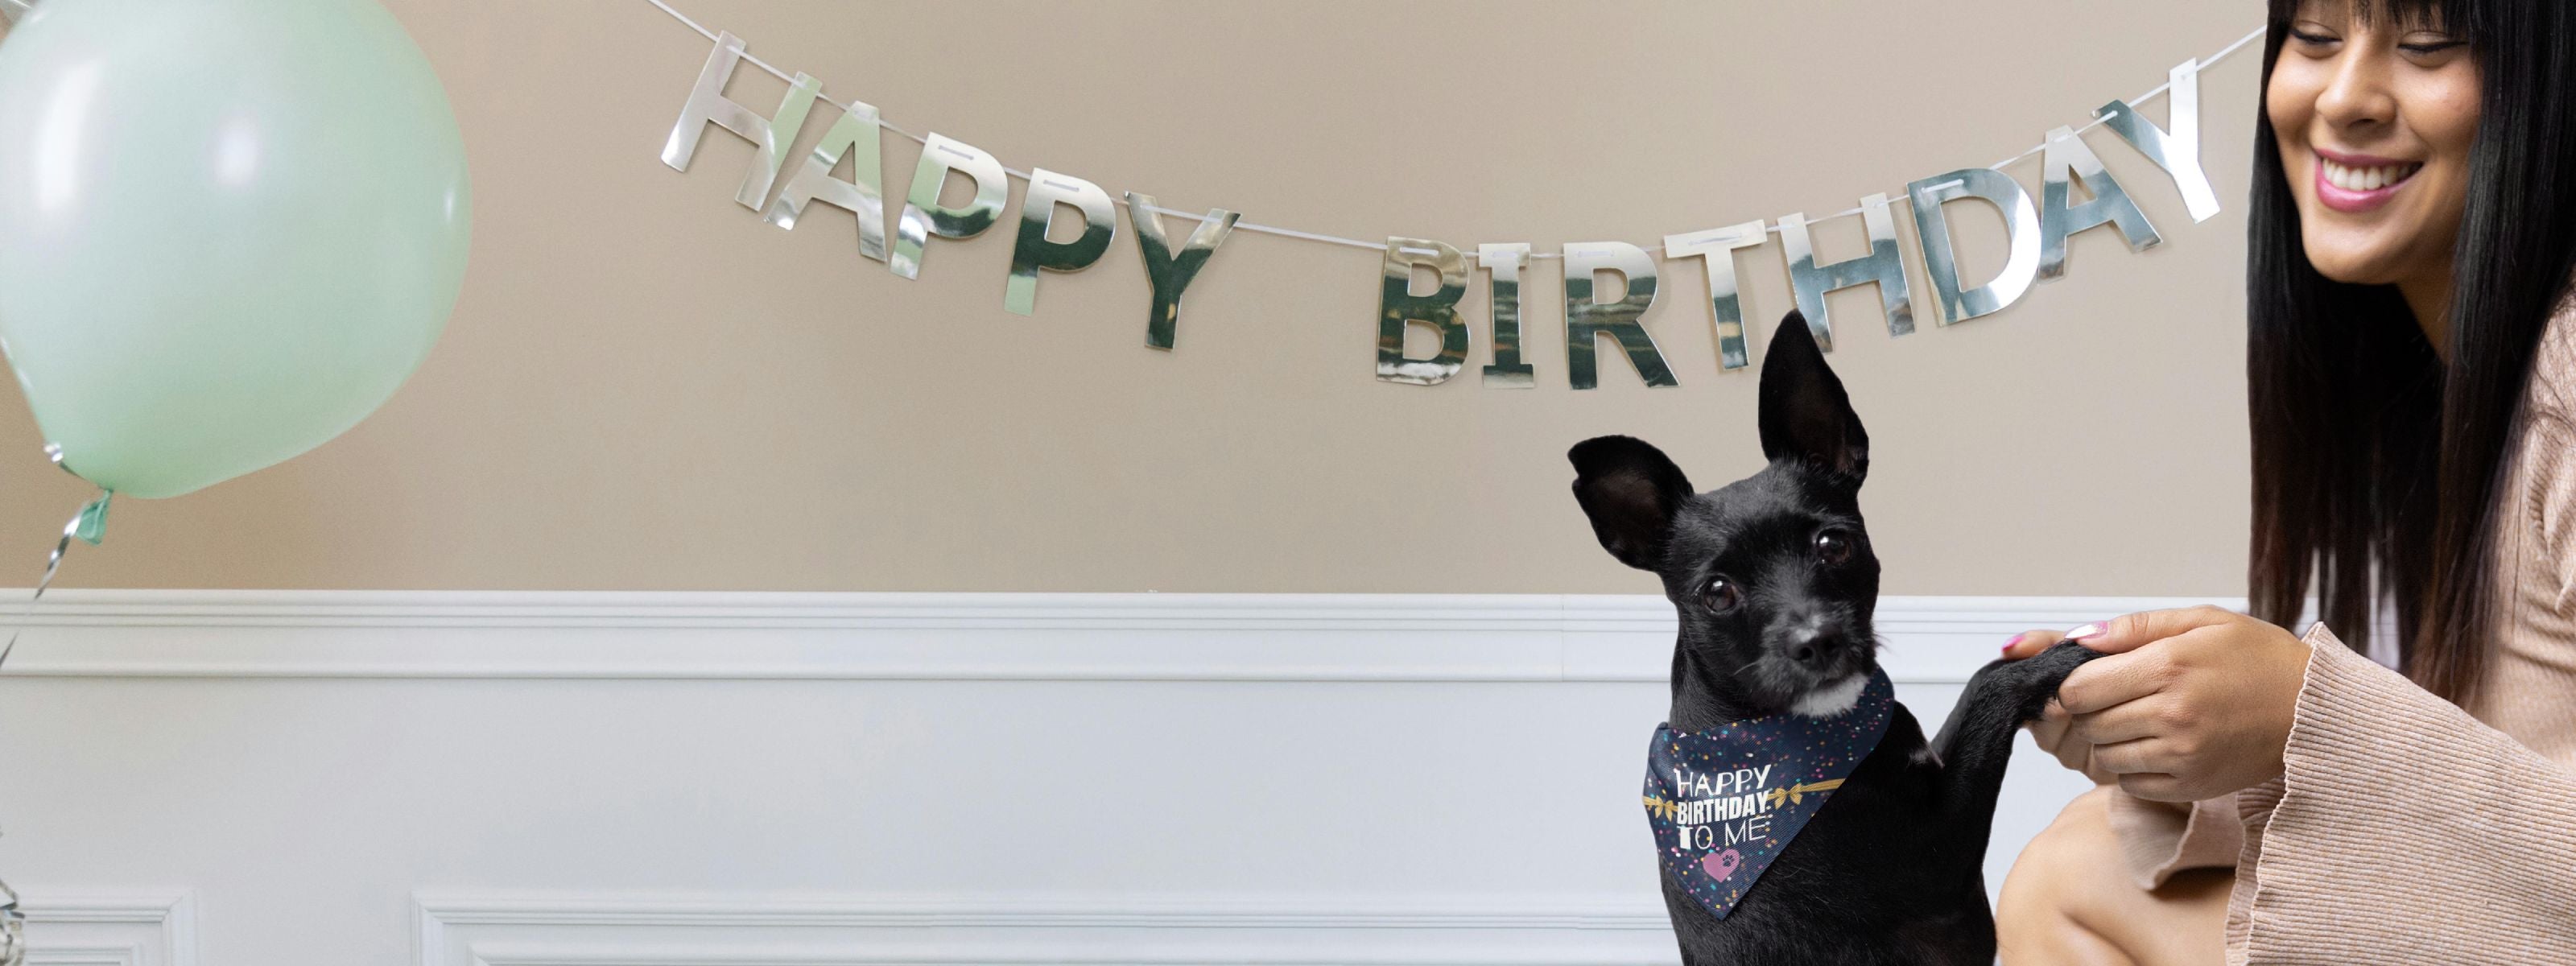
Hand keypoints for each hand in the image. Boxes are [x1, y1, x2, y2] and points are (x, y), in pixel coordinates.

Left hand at [2004, 606, 2310, 801]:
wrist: (2316, 710)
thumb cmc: (2259, 658)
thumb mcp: (2203, 621)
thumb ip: (2135, 627)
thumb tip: (2079, 638)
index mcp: (2168, 667)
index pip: (2078, 689)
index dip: (2073, 683)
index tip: (2090, 679)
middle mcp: (2171, 715)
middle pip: (2087, 723)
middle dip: (2091, 711)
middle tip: (2119, 698)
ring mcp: (2182, 756)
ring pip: (2104, 756)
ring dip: (2110, 740)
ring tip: (2142, 720)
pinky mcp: (2192, 786)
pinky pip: (2131, 783)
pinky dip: (2132, 767)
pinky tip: (2158, 746)